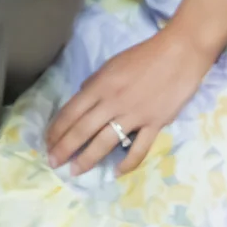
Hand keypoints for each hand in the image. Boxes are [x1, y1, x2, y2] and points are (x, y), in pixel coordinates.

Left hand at [43, 29, 213, 176]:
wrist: (179, 54)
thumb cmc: (144, 56)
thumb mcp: (112, 64)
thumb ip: (96, 83)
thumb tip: (82, 97)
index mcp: (100, 85)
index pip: (71, 111)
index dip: (57, 129)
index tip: (47, 142)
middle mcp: (112, 102)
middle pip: (83, 129)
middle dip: (65, 147)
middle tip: (53, 162)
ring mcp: (134, 115)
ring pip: (105, 142)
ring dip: (87, 158)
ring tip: (75, 171)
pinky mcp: (155, 124)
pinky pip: (138, 149)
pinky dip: (127, 164)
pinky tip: (116, 172)